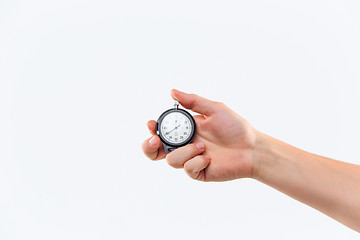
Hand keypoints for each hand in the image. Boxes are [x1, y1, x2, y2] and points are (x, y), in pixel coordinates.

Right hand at [141, 89, 258, 181]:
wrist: (252, 148)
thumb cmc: (235, 127)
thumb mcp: (214, 109)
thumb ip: (193, 101)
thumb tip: (172, 92)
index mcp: (186, 130)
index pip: (161, 132)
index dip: (152, 130)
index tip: (151, 124)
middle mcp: (185, 145)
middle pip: (156, 151)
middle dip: (149, 147)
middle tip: (155, 142)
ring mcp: (190, 160)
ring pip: (172, 160)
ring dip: (186, 152)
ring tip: (203, 147)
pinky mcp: (198, 172)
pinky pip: (187, 169)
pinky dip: (197, 162)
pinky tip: (209, 158)